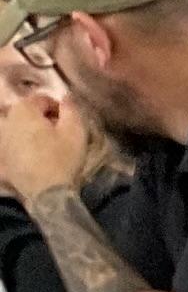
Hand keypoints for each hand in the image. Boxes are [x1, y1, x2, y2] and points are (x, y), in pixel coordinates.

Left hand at [0, 80, 87, 200]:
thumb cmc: (62, 159)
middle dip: (39, 118)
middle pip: (25, 112)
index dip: (58, 108)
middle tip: (56, 133)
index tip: (68, 121)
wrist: (45, 194)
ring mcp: (1, 139)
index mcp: (25, 110)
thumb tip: (66, 97)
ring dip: (26, 131)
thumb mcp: (76, 133)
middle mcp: (7, 119)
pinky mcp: (1, 157)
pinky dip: (16, 149)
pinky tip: (28, 157)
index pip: (42, 99)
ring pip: (14, 127)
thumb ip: (71, 110)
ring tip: (42, 145)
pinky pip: (7, 148)